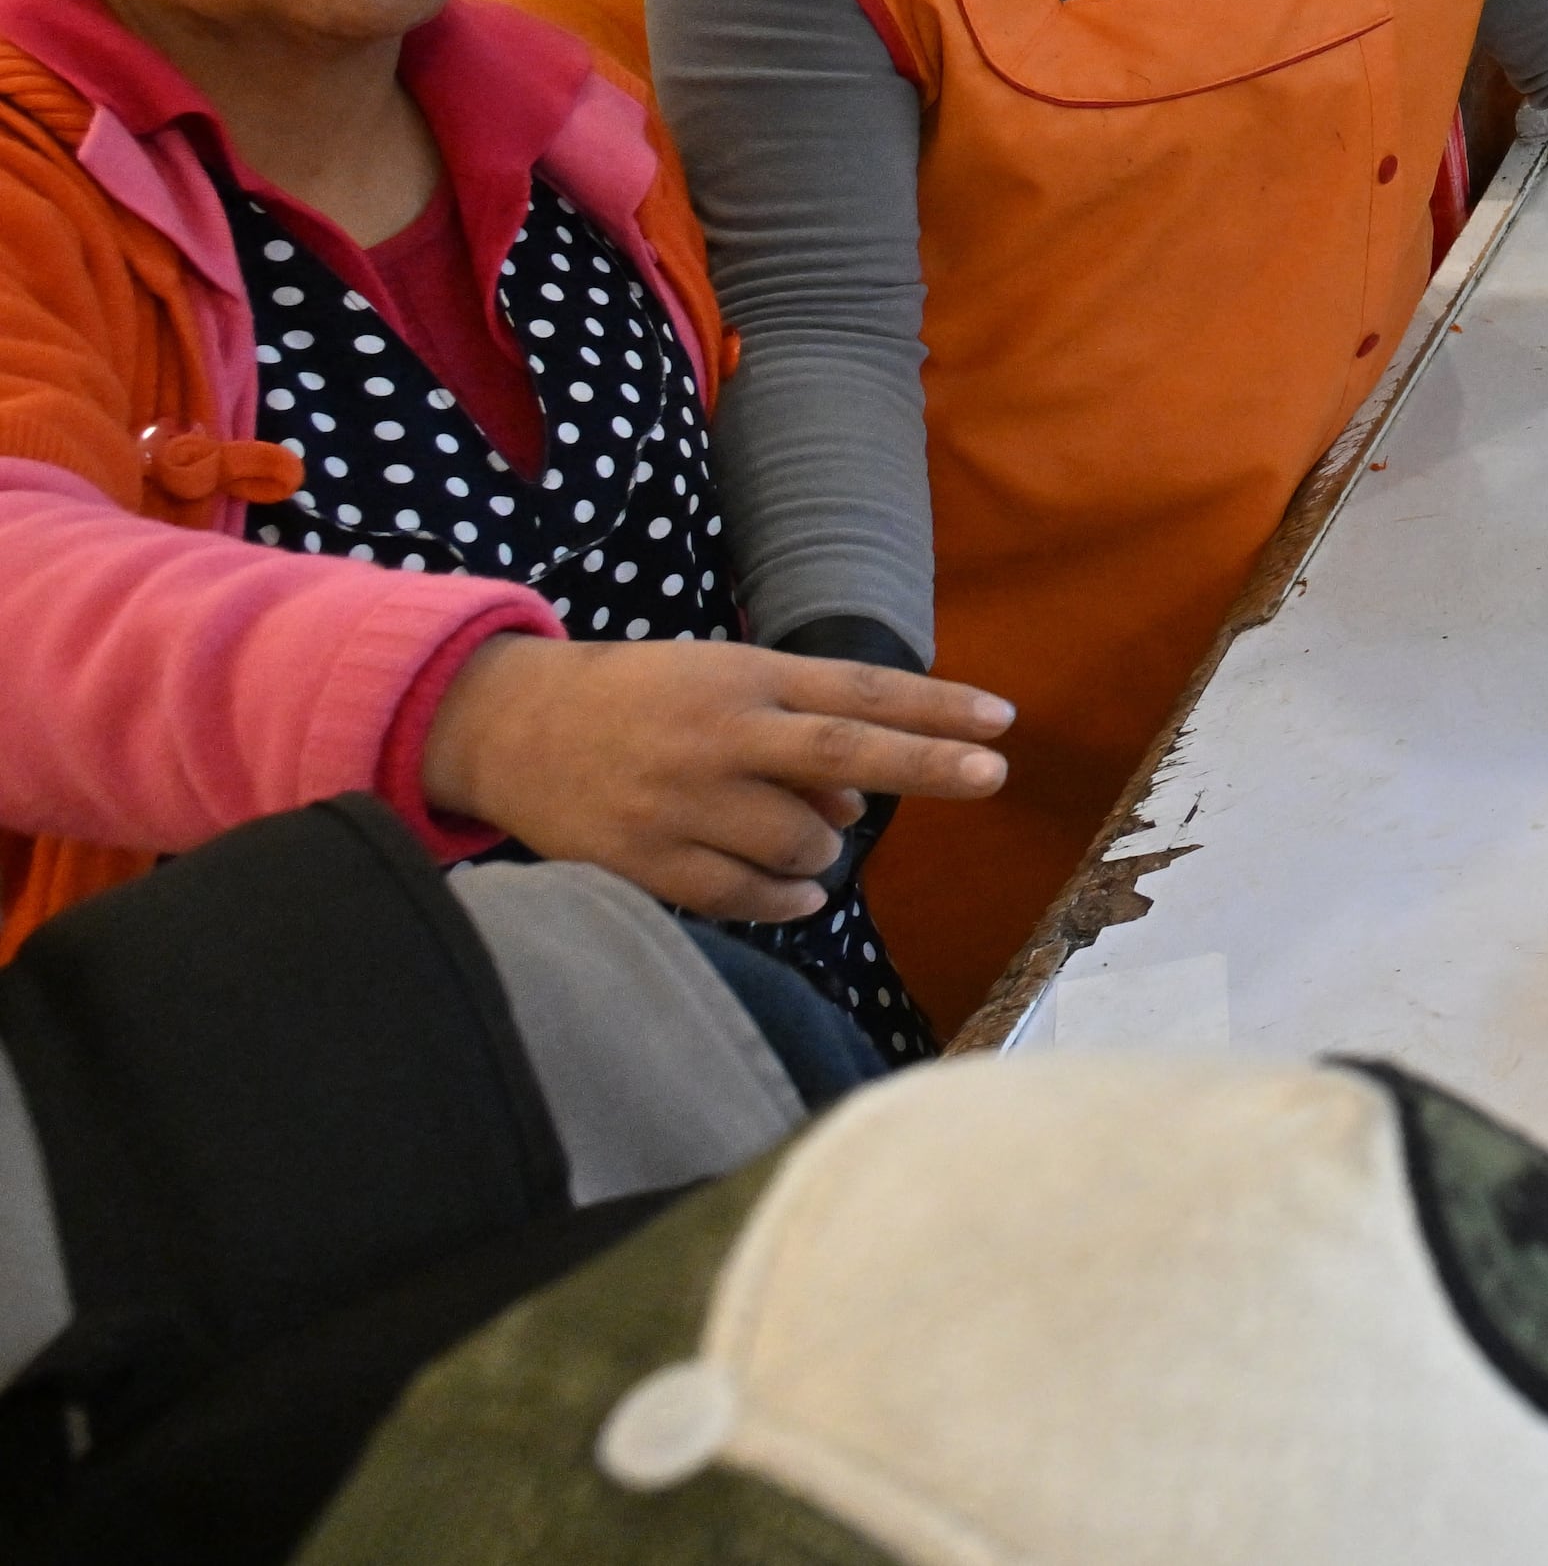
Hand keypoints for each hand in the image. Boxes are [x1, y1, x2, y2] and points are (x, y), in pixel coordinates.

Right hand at [419, 635, 1011, 925]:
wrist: (513, 726)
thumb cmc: (644, 701)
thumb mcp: (723, 684)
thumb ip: (799, 732)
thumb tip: (858, 806)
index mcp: (746, 679)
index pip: (860, 690)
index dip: (935, 707)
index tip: (1002, 721)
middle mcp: (721, 735)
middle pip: (844, 753)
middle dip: (926, 766)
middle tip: (992, 776)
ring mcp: (682, 800)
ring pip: (802, 843)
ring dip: (825, 851)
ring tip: (802, 837)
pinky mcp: (646, 859)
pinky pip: (746, 897)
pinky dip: (787, 900)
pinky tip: (799, 893)